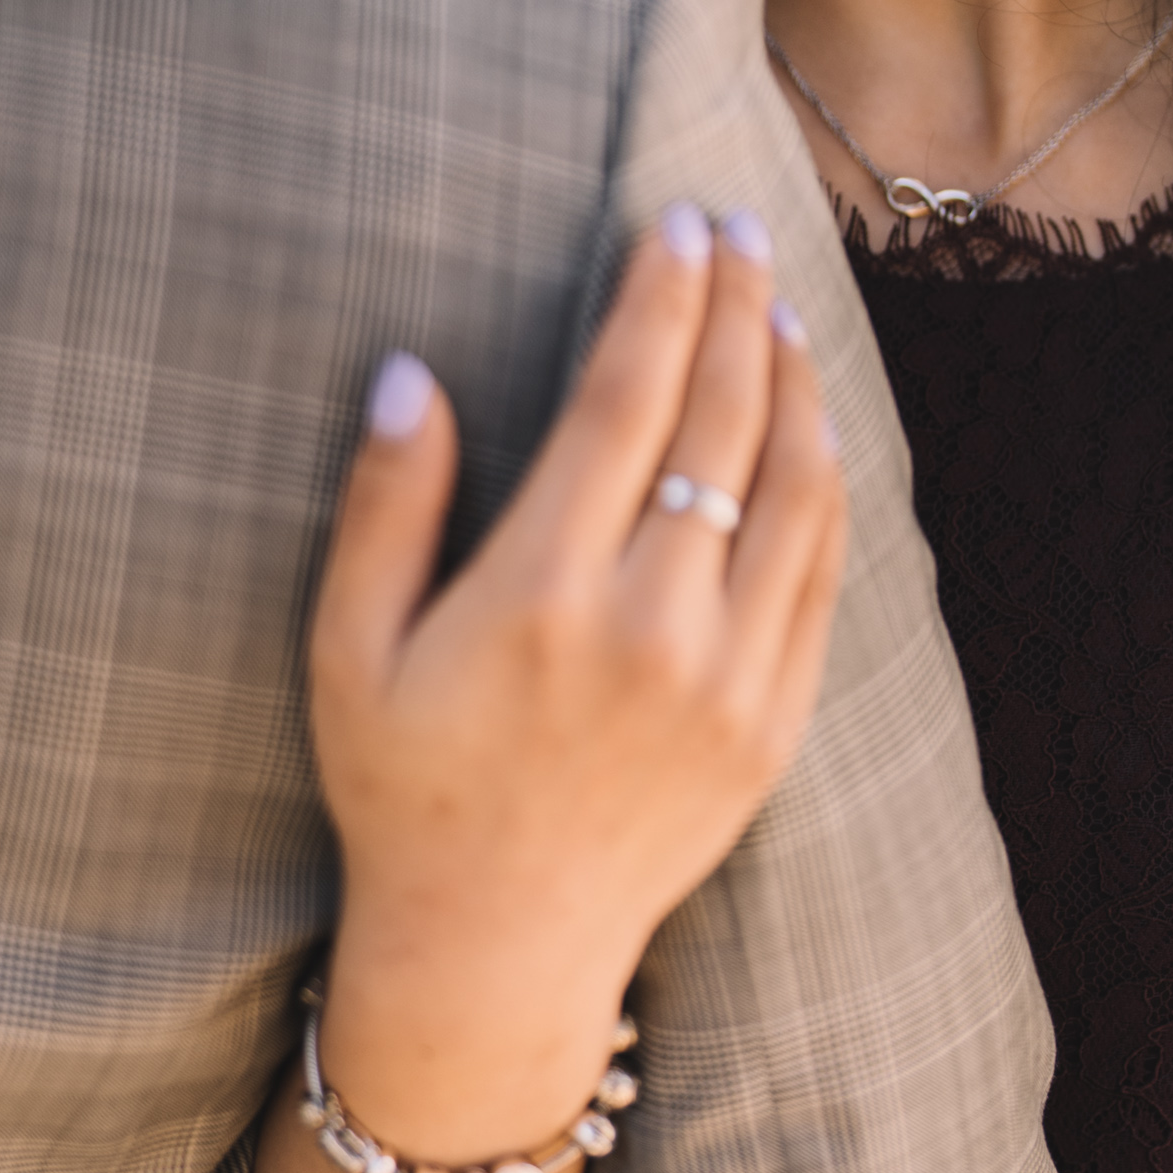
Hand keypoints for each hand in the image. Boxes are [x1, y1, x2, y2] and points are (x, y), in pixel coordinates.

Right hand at [306, 208, 844, 1161]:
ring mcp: (728, 681)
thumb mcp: (349, 651)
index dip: (662, 297)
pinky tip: (806, 426)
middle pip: (724, 420)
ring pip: (795, 487)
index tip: (679, 224)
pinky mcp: (774, 724)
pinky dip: (823, 481)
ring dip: (795, 382)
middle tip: (740, 230)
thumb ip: (383, 508)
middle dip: (737, 306)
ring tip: (778, 310)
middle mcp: (650, 630)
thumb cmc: (402, 788)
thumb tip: (411, 373)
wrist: (495, 948)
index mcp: (540, 596)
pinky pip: (822, 572)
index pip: (628, 400)